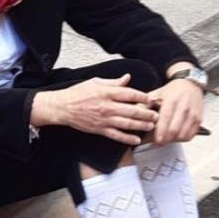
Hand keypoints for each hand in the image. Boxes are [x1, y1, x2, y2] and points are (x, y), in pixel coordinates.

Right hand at [32, 74, 157, 145]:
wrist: (62, 107)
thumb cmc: (77, 93)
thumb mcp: (95, 82)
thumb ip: (113, 82)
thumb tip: (127, 78)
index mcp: (106, 92)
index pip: (130, 94)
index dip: (144, 96)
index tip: (151, 99)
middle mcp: (107, 106)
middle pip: (132, 110)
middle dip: (147, 113)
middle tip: (156, 115)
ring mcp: (104, 119)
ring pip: (127, 123)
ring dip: (141, 125)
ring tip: (151, 126)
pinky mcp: (99, 129)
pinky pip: (116, 135)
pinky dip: (127, 138)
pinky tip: (136, 139)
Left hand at [146, 79, 203, 144]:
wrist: (189, 85)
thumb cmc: (171, 91)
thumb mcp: (154, 94)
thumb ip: (144, 106)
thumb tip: (135, 116)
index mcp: (171, 101)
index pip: (166, 120)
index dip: (160, 133)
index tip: (155, 140)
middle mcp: (184, 108)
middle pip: (174, 131)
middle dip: (165, 139)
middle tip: (158, 142)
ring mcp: (193, 114)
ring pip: (183, 135)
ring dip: (173, 140)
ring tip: (166, 138)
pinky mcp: (199, 120)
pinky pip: (190, 135)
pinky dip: (182, 139)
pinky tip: (175, 136)